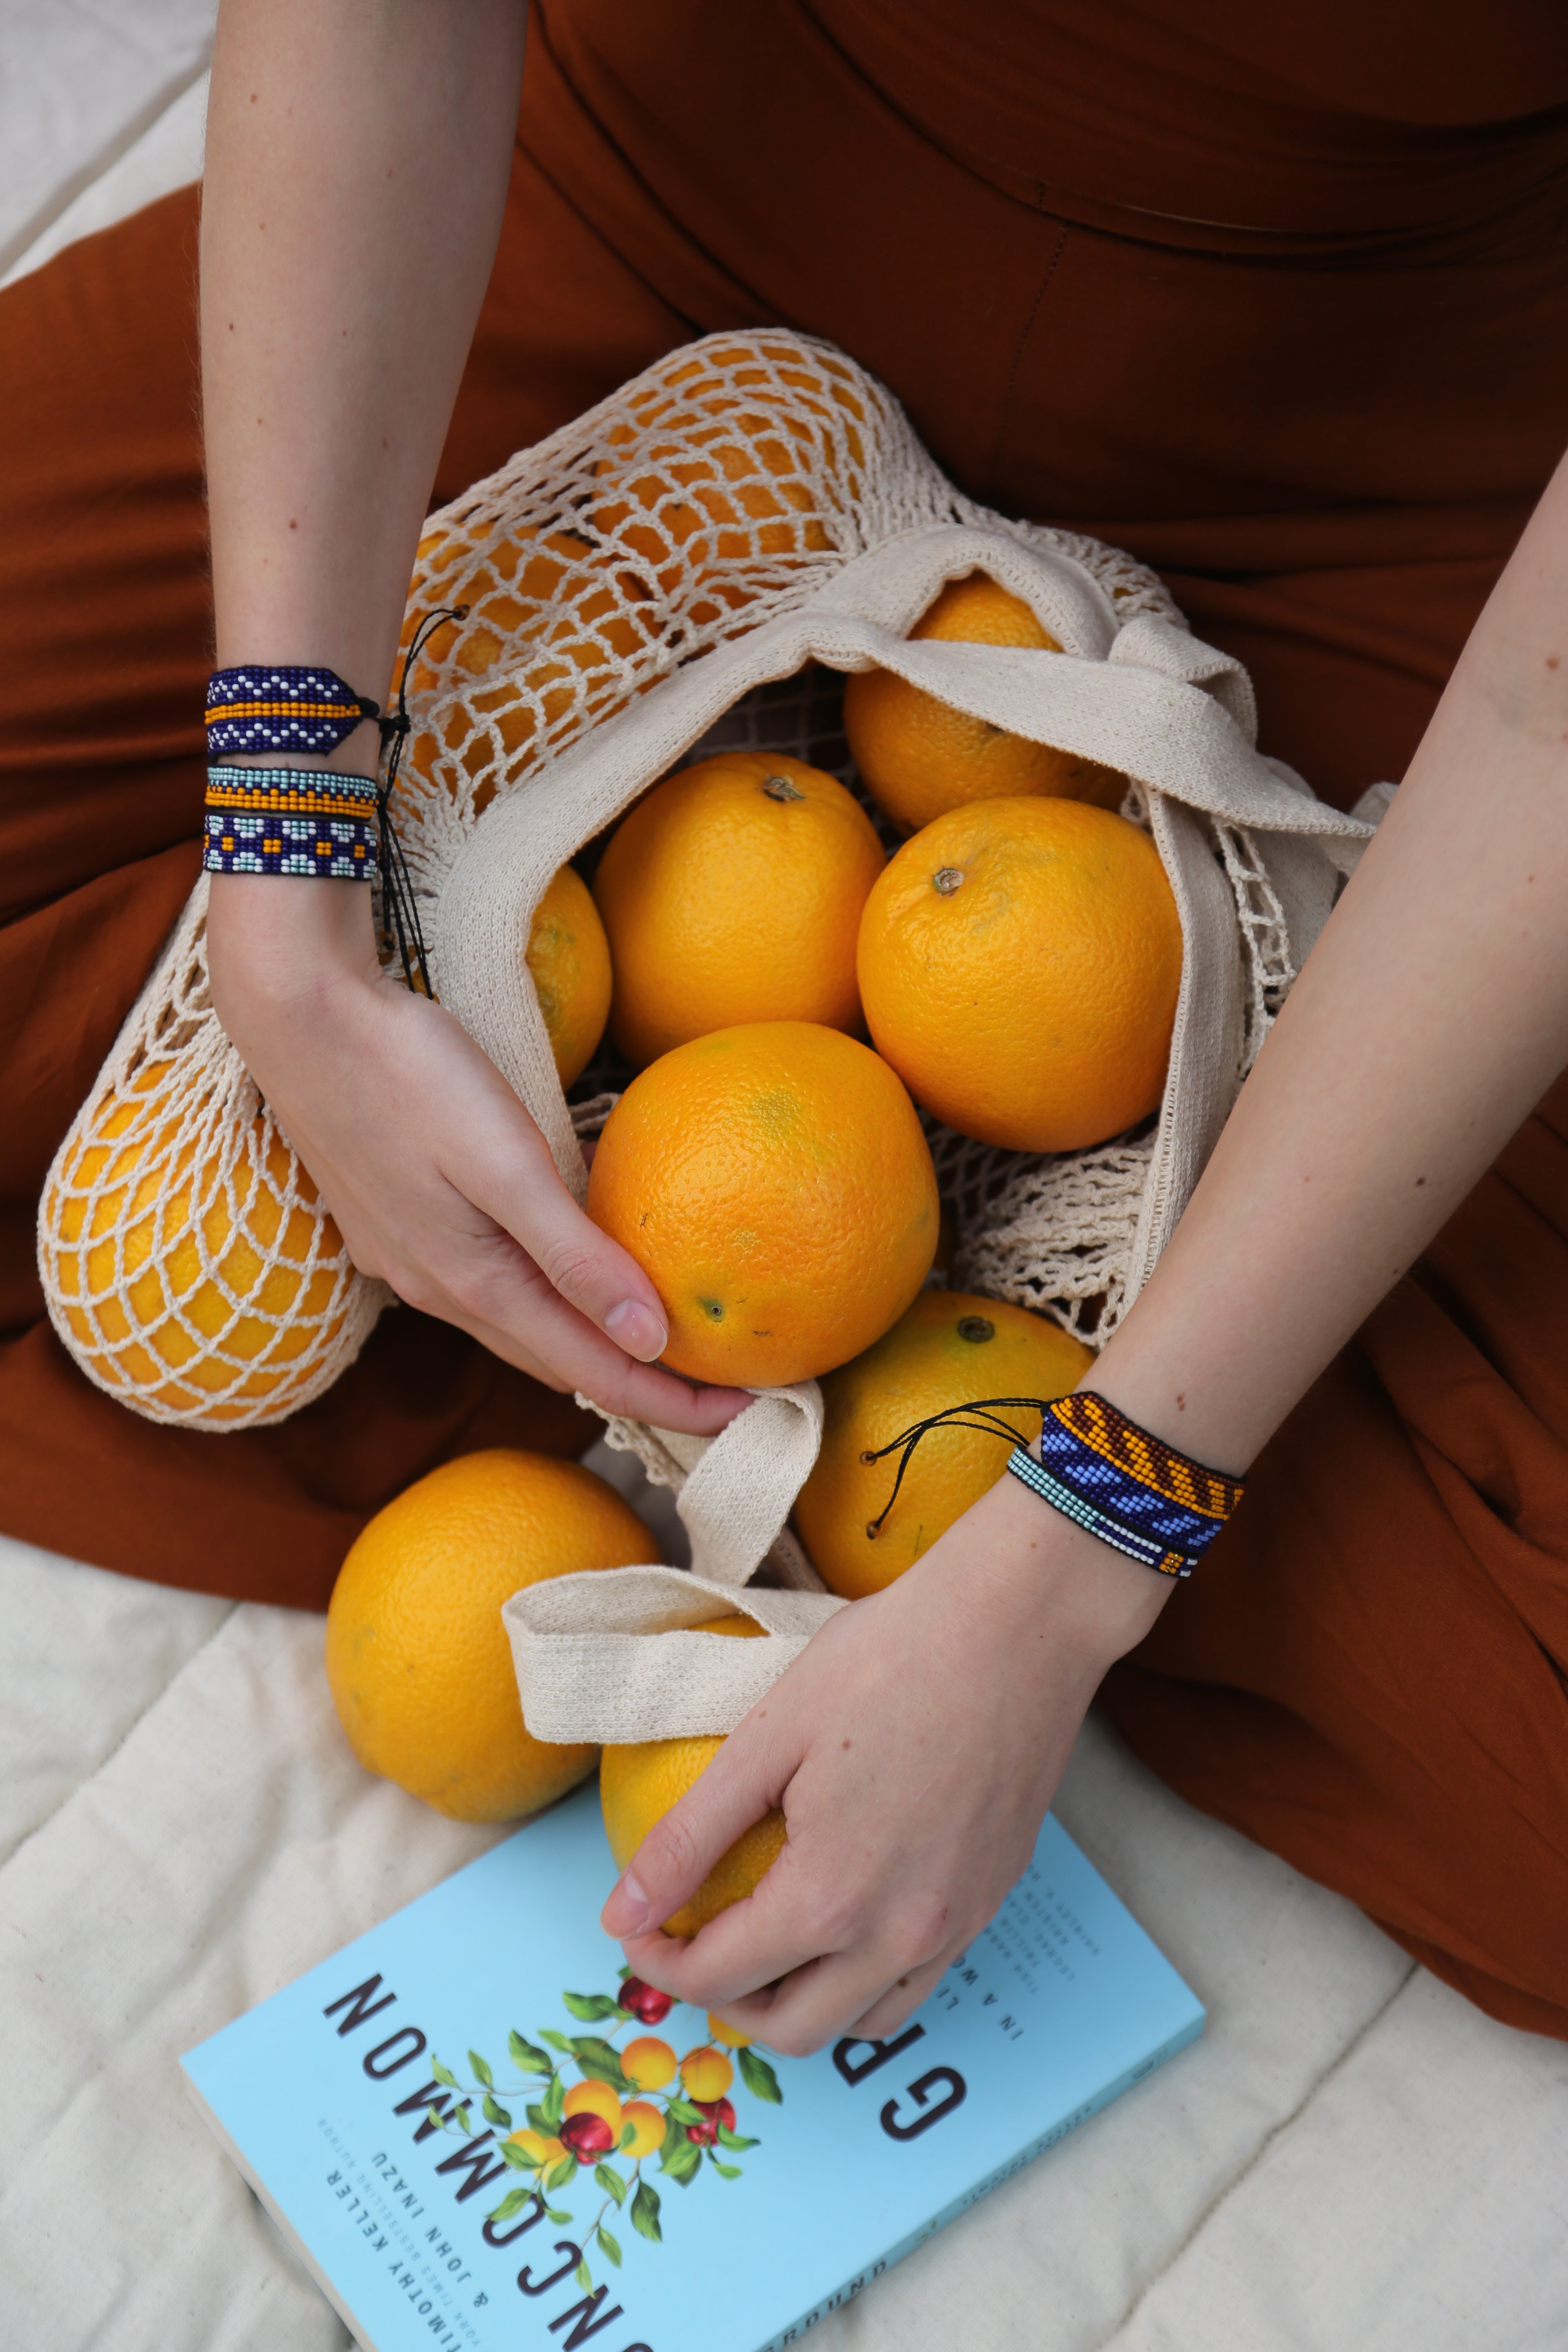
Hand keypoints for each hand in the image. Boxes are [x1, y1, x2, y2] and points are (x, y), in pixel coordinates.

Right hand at [207, 873, 750, 1433]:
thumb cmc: (408, 1075)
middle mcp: (438, 1287)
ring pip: (519, 1327)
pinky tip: (563, 1277)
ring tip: (657, 1347)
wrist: (297, 1016)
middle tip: (720, 1387)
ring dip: (587, 1346)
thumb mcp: (505, 1162)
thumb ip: (574, 1256)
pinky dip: (541, 1300)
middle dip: (640, 1384)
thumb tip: (649, 1340)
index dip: (674, 1400)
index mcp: (474, 1282)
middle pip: (559, 1361)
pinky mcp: (393, 1223)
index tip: (751, 1411)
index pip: (595, 1371)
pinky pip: (485, 1286)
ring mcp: (408, 1258)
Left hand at [600, 1472, 1170, 2053]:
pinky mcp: (989, 1901)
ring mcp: (955, 1926)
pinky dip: (863, 1981)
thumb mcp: (768, 1738)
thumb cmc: (889, 1662)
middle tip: (692, 1937)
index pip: (718, 1979)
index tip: (636, 1923)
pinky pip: (916, 1984)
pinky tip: (844, 1917)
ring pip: (859, 2023)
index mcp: (830, 1897)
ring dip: (797, 2003)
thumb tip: (619, 1913)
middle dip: (722, 1999)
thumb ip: (689, 1838)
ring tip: (763, 1939)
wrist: (1017, 1625)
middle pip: (789, 2028)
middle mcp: (898, 1936)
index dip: (658, 1961)